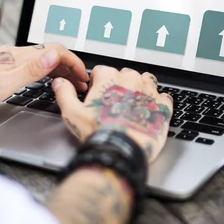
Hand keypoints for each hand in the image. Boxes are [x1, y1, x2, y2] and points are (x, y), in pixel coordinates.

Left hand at [0, 44, 88, 115]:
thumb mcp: (5, 85)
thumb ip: (32, 69)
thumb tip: (54, 54)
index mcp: (17, 56)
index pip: (55, 50)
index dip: (73, 62)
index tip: (83, 75)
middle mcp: (14, 54)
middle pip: (51, 53)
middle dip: (70, 66)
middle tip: (81, 83)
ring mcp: (8, 60)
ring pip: (42, 59)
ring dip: (60, 69)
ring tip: (69, 83)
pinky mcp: (4, 67)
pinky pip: (33, 64)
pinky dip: (47, 71)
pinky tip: (48, 81)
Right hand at [53, 66, 172, 162]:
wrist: (121, 151)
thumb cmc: (98, 133)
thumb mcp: (72, 114)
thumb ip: (65, 93)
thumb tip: (60, 82)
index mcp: (109, 77)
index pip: (102, 71)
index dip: (98, 85)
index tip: (98, 97)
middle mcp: (131, 78)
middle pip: (125, 74)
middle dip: (120, 86)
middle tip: (114, 106)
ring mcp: (149, 90)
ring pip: (146, 81)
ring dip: (140, 90)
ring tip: (133, 106)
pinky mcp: (163, 104)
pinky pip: (163, 96)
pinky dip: (157, 102)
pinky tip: (149, 112)